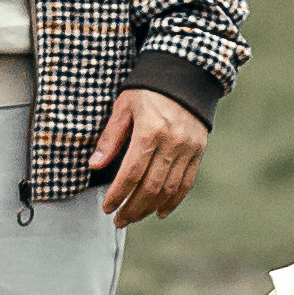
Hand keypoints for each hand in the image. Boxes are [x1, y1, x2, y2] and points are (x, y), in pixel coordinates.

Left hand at [90, 88, 208, 226]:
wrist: (184, 75)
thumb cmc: (147, 90)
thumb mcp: (123, 108)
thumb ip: (110, 138)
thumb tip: (95, 166)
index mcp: (150, 132)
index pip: (131, 173)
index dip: (117, 194)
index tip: (106, 207)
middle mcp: (171, 143)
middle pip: (151, 187)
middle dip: (132, 208)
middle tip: (118, 220)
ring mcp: (188, 148)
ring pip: (169, 189)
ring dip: (150, 208)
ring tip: (134, 217)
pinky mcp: (198, 150)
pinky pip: (186, 182)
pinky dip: (173, 201)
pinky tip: (160, 211)